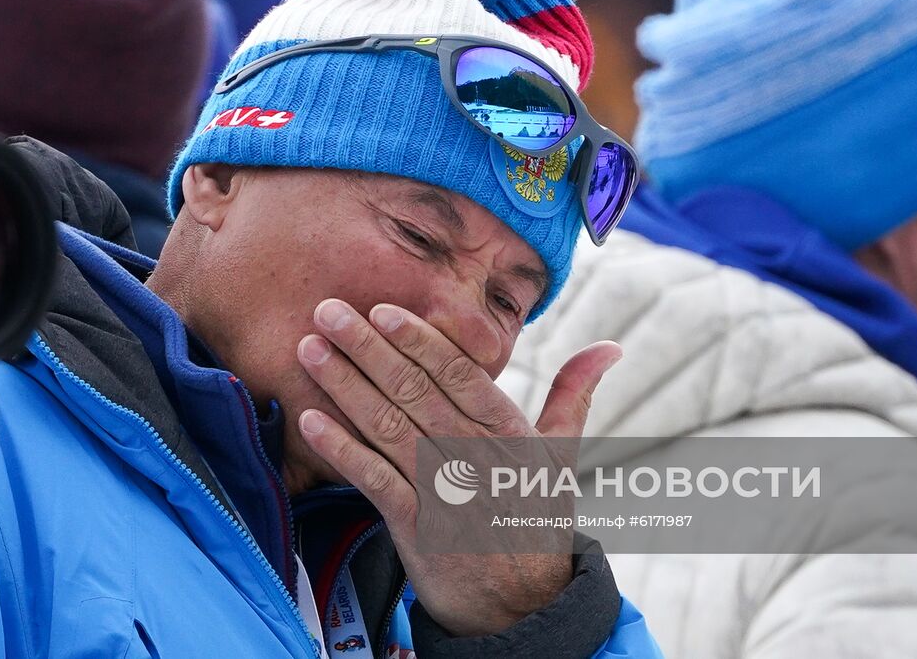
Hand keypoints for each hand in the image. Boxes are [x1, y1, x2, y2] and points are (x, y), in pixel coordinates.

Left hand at [295, 297, 621, 636]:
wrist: (521, 607)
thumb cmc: (535, 521)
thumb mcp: (561, 458)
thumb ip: (575, 396)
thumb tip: (609, 348)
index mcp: (510, 434)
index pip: (461, 374)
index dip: (421, 340)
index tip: (384, 309)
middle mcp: (476, 457)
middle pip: (415, 390)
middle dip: (368, 347)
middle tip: (328, 311)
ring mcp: (443, 492)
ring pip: (388, 426)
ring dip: (344, 386)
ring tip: (309, 351)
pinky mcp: (415, 527)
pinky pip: (372, 480)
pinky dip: (340, 448)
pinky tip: (308, 420)